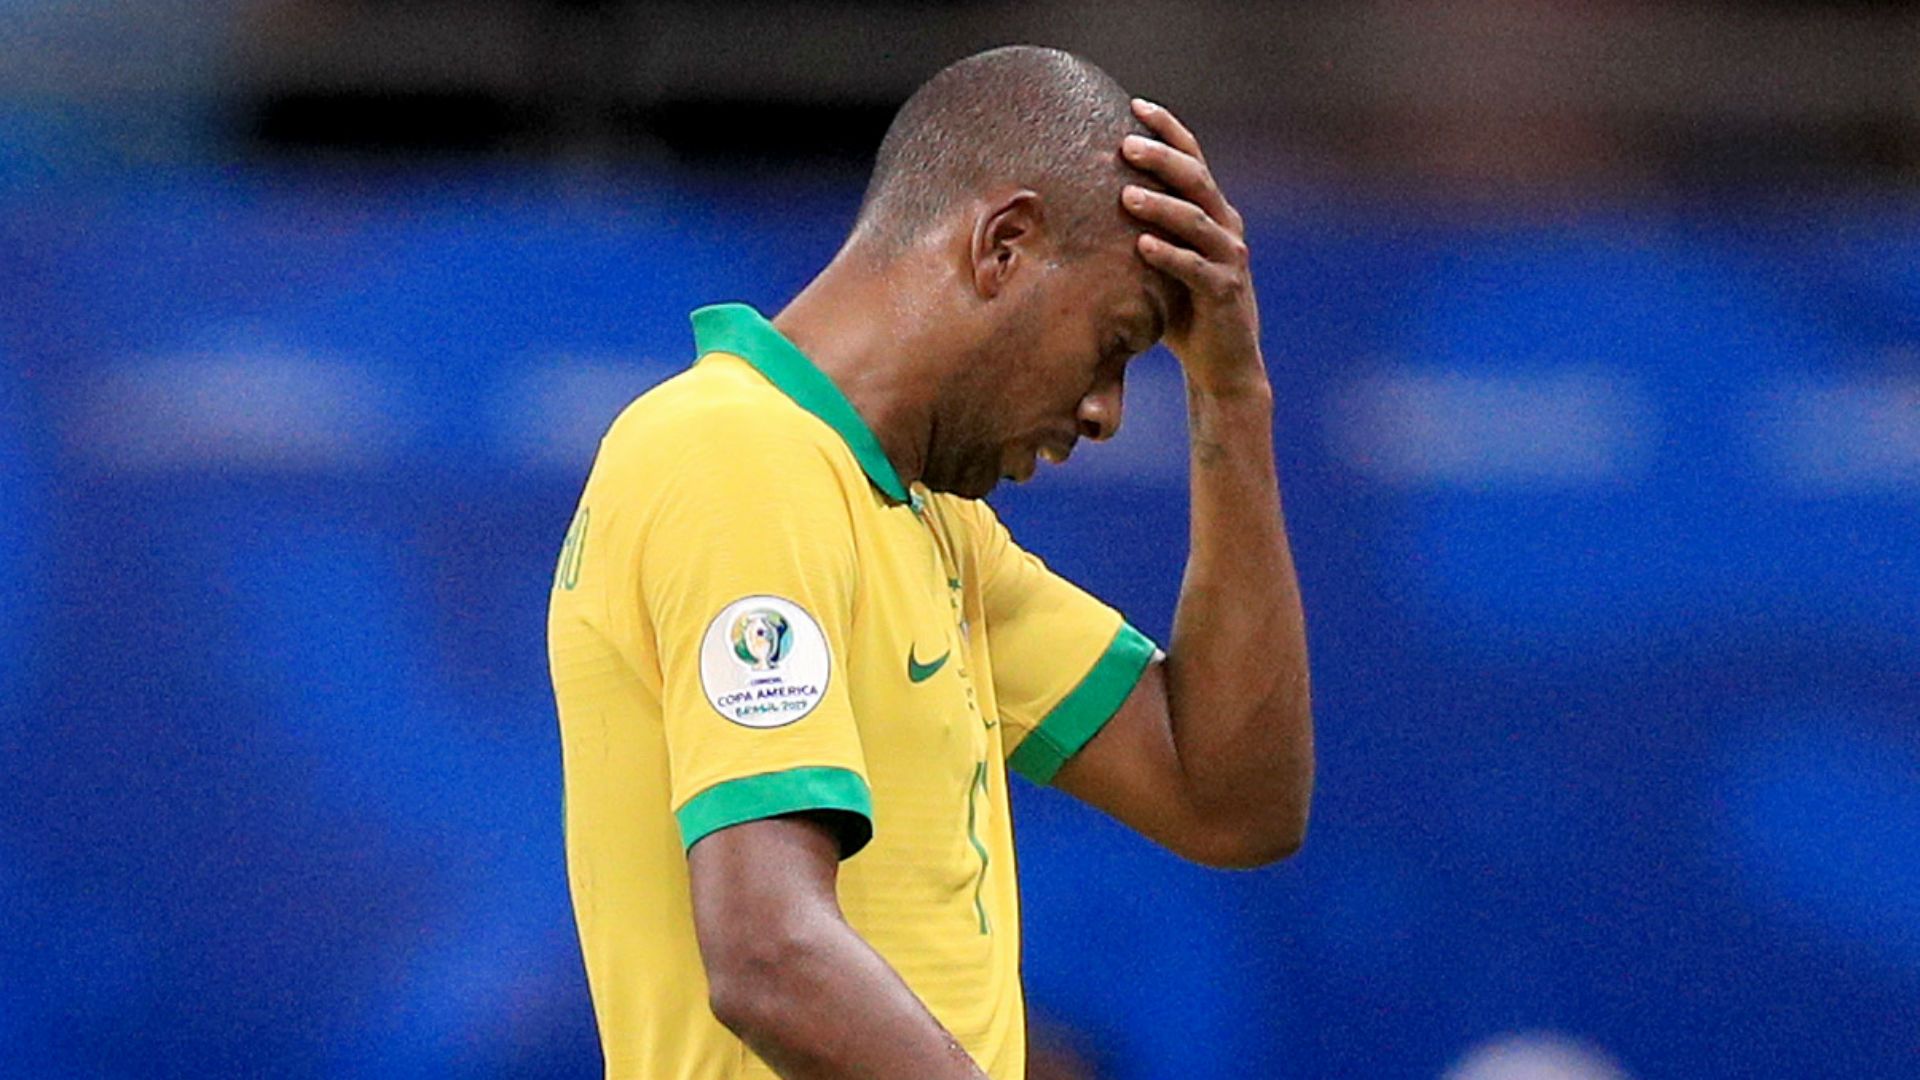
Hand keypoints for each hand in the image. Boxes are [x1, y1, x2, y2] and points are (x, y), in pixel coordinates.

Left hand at [1120, 99, 1264, 394]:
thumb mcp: (1159, 264)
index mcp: (1212, 212)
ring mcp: (1229, 259)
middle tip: (1126, 143)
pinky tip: (1142, 245)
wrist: (1223, 365)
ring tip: (1126, 194)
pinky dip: (1169, 255)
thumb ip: (1137, 231)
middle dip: (1162, 158)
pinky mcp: (1226, 292)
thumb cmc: (1183, 310)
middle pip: (1196, 180)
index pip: (1193, 159)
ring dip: (1160, 205)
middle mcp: (1226, 227)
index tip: (1135, 105)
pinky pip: (1196, 268)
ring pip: (1196, 220)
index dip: (1169, 130)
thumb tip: (1078, 205)